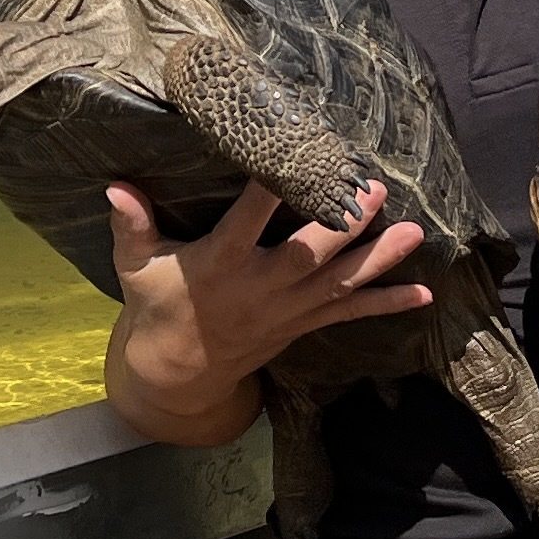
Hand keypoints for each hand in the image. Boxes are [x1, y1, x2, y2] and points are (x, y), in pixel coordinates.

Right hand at [102, 179, 429, 445]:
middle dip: (343, 227)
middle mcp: (260, 288)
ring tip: (414, 234)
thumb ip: (130, 224)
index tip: (288, 165)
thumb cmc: (157, 304)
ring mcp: (287, 310)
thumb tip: (114, 186)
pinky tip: (425, 295)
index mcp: (220, 266)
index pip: (245, 226)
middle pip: (307, 257)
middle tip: (374, 193)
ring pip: (339, 284)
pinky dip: (387, 305)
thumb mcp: (135, 265)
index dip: (266, 197)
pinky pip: (350, 313)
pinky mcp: (304, 324)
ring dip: (379, 260)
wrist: (178, 373)